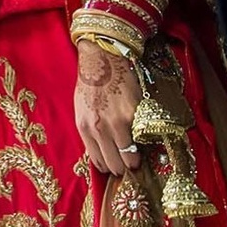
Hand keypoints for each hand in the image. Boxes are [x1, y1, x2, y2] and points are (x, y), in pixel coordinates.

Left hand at [73, 40, 143, 174]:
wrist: (103, 58)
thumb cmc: (90, 83)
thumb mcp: (82, 110)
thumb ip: (91, 131)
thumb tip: (102, 151)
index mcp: (85, 127)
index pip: (98, 162)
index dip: (108, 167)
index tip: (115, 165)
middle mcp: (100, 128)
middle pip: (115, 165)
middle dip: (122, 168)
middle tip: (128, 163)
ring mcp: (119, 123)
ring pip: (130, 158)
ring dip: (134, 159)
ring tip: (137, 155)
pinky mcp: (135, 115)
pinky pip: (141, 139)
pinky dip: (144, 143)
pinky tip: (142, 139)